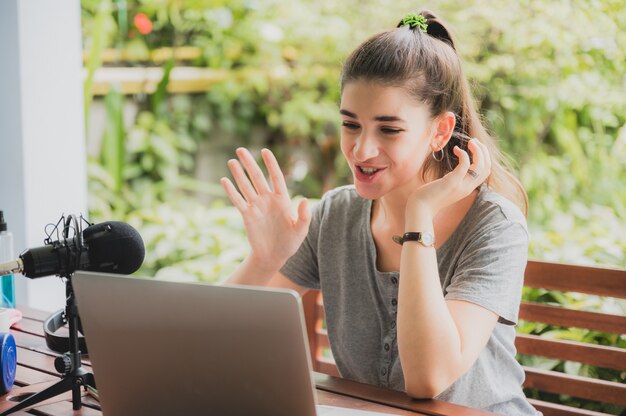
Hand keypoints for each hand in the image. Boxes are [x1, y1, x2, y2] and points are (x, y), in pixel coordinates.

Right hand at [220, 148, 310, 272]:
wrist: (273, 256)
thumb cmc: (290, 242)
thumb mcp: (301, 231)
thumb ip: (304, 216)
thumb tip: (303, 200)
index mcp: (282, 200)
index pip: (276, 177)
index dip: (271, 164)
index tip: (265, 151)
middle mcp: (268, 199)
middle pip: (258, 178)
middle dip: (249, 164)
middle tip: (241, 149)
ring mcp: (256, 206)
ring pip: (246, 186)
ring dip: (238, 174)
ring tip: (232, 161)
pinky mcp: (247, 215)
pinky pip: (238, 201)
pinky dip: (231, 191)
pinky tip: (224, 180)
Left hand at [407, 139, 490, 218]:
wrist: (420, 209)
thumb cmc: (428, 197)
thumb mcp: (446, 188)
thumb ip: (453, 181)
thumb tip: (453, 172)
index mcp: (467, 188)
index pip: (485, 172)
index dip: (484, 157)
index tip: (475, 147)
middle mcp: (468, 188)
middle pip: (486, 167)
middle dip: (483, 151)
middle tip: (474, 141)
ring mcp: (461, 186)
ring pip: (481, 166)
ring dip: (479, 151)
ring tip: (471, 142)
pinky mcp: (452, 182)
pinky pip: (465, 165)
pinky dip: (464, 154)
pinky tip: (456, 149)